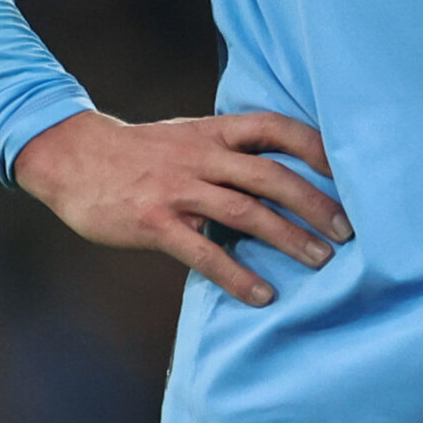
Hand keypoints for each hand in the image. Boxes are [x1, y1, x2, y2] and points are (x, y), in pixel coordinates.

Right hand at [13, 109, 351, 306]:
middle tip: (348, 230)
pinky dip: (237, 274)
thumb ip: (227, 149)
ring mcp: (178, 188)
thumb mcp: (186, 135)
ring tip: (321, 261)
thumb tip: (277, 171)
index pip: (274, 127)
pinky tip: (262, 295)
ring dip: (288, 237)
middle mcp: (201, 156)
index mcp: (212, 131)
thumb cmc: (138, 152)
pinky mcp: (155, 222)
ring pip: (245, 212)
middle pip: (270, 175)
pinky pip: (204, 252)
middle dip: (314, 201)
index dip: (314, 145)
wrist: (73, 157)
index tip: (349, 168)